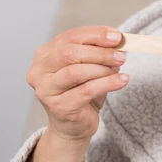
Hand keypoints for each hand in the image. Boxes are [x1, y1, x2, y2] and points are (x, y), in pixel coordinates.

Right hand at [26, 26, 128, 142]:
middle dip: (100, 52)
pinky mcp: (58, 106)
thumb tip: (118, 40)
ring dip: (103, 68)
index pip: (70, 37)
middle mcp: (39, 71)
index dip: (95, 35)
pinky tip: (122, 80)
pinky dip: (108, 83)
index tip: (117, 37)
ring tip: (120, 69)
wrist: (74, 126)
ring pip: (76, 72)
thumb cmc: (81, 92)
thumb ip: (98, 52)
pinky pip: (87, 90)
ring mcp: (46, 90)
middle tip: (121, 55)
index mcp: (44, 54)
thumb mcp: (89, 67)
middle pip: (70, 53)